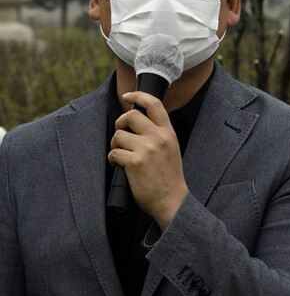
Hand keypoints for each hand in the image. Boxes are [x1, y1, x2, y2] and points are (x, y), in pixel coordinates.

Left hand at [109, 91, 188, 230]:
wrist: (171, 200)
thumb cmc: (169, 177)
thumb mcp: (171, 149)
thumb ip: (159, 134)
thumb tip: (138, 123)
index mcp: (168, 133)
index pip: (154, 104)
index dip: (138, 96)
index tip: (128, 96)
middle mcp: (158, 137)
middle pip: (130, 116)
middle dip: (120, 124)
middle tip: (120, 135)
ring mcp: (146, 149)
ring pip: (119, 135)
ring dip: (115, 145)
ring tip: (121, 155)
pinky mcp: (134, 162)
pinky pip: (114, 152)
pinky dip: (113, 159)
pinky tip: (119, 165)